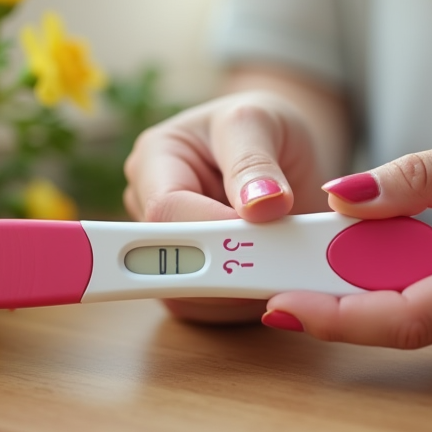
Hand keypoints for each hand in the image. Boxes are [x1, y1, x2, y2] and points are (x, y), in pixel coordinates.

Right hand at [123, 88, 336, 322]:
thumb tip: (260, 206)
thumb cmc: (262, 125)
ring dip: (240, 290)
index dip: (211, 231)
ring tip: (283, 258)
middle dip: (227, 268)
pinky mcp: (189, 281)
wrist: (280, 147)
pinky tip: (272, 274)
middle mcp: (148, 207)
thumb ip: (255, 162)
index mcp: (154, 159)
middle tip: (280, 261)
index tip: (263, 234)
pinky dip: (245, 301)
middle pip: (171, 260)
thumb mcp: (260, 122)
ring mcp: (166, 248)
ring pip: (189, 296)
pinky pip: (209, 310)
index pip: (166, 210)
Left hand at [263, 127, 431, 362]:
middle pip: (408, 324)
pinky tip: (380, 264)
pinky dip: (398, 292)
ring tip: (330, 251)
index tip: (280, 306)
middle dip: (336, 297)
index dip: (343, 317)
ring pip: (418, 323)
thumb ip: (422, 175)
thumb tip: (341, 198)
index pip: (420, 315)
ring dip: (366, 290)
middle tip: (278, 268)